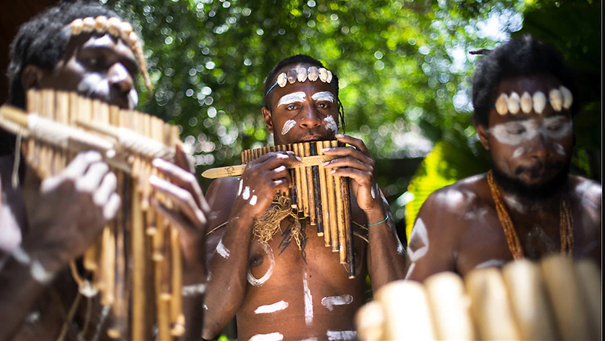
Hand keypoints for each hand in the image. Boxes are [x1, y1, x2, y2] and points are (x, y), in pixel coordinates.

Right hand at [22, 151, 119, 272]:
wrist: (48, 246)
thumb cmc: (44, 216)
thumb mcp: (47, 189)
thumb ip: (64, 173)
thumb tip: (82, 163)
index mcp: (69, 178)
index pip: (88, 158)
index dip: (92, 158)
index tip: (94, 160)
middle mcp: (86, 188)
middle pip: (101, 167)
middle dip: (99, 170)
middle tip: (97, 174)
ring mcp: (98, 202)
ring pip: (111, 180)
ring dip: (106, 182)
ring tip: (100, 188)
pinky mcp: (106, 215)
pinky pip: (116, 198)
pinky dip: (111, 198)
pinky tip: (102, 202)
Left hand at [150, 144, 209, 269]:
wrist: (194, 268)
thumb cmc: (184, 240)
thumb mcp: (182, 216)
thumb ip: (175, 200)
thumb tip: (159, 182)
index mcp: (199, 202)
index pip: (192, 175)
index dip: (185, 159)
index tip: (176, 142)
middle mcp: (202, 209)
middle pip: (189, 183)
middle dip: (172, 170)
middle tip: (154, 161)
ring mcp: (199, 222)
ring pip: (184, 199)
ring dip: (166, 188)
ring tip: (150, 181)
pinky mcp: (192, 235)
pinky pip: (178, 220)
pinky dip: (165, 210)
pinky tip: (152, 204)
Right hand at [235, 151, 300, 218]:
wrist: (243, 210)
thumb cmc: (247, 195)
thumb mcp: (248, 178)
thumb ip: (258, 169)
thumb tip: (276, 163)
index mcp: (252, 165)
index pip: (270, 154)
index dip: (283, 154)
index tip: (291, 155)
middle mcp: (257, 169)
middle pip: (279, 158)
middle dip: (291, 158)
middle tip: (299, 161)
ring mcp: (263, 177)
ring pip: (283, 170)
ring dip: (288, 178)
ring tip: (286, 185)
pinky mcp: (269, 187)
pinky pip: (284, 182)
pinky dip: (286, 186)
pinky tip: (282, 191)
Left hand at [322, 134, 381, 211]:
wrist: (371, 202)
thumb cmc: (360, 186)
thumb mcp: (354, 172)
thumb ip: (348, 163)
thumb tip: (332, 155)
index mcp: (368, 157)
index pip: (359, 143)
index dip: (348, 138)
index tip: (336, 136)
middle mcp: (370, 161)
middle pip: (351, 151)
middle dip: (336, 150)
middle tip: (323, 151)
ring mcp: (369, 170)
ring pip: (349, 161)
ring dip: (335, 161)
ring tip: (324, 164)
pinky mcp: (366, 178)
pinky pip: (351, 172)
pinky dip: (340, 171)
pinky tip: (332, 173)